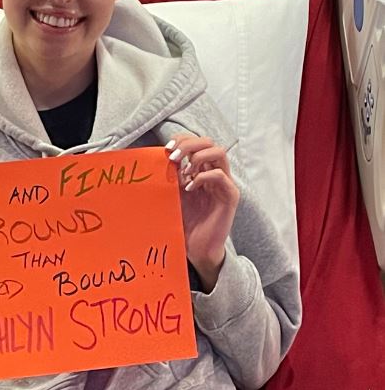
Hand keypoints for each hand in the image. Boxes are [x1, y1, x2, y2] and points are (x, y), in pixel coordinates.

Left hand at [166, 135, 239, 291]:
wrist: (196, 249)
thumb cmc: (185, 222)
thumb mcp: (173, 194)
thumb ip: (171, 176)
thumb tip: (159, 156)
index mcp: (202, 170)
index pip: (197, 142)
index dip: (182, 140)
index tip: (166, 149)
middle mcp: (215, 173)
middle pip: (209, 142)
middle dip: (188, 144)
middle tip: (172, 157)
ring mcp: (224, 184)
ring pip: (219, 153)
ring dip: (197, 157)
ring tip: (183, 172)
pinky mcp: (230, 196)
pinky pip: (220, 176)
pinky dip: (202, 177)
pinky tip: (190, 188)